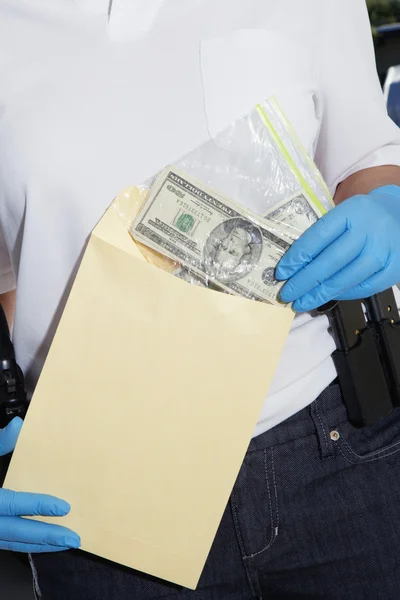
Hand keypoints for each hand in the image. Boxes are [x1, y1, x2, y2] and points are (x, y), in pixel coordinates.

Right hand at [0, 418, 79, 552]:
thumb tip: (19, 427)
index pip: (10, 504)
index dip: (37, 506)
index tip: (63, 507)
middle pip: (14, 532)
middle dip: (46, 537)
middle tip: (72, 538)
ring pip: (9, 543)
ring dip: (37, 545)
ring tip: (63, 543)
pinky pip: (4, 543)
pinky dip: (23, 544)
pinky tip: (40, 541)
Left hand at [276, 185, 399, 310]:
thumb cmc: (363, 216)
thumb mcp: (343, 213)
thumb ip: (323, 233)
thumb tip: (293, 263)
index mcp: (351, 212)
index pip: (318, 236)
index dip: (297, 257)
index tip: (281, 273)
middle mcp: (368, 231)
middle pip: (329, 262)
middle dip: (304, 282)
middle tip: (286, 294)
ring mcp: (382, 251)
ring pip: (345, 279)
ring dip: (319, 295)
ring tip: (301, 303)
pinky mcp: (393, 268)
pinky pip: (363, 288)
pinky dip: (342, 295)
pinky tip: (327, 297)